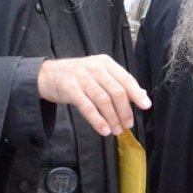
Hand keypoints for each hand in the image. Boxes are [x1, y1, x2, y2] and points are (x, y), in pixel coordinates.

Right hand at [37, 55, 151, 136]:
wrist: (46, 74)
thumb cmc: (76, 76)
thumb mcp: (98, 74)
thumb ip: (118, 83)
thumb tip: (140, 94)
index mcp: (106, 63)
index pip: (126, 79)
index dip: (137, 94)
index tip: (146, 106)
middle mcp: (95, 68)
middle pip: (117, 91)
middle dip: (125, 110)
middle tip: (128, 124)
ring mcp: (82, 78)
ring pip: (103, 100)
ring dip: (112, 118)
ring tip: (116, 130)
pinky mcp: (70, 89)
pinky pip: (87, 107)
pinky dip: (97, 120)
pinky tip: (103, 129)